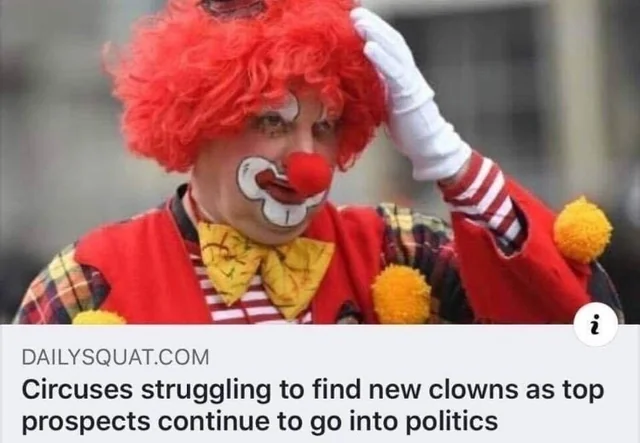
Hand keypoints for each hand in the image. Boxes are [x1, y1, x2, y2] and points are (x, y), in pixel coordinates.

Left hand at [350, 7, 470, 180]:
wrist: (428, 147)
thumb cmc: (407, 128)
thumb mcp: (387, 102)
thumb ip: (377, 87)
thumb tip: (356, 77)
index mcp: (402, 74)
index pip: (389, 45)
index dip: (375, 30)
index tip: (356, 18)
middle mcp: (409, 73)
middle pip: (392, 41)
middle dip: (374, 25)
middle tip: (355, 12)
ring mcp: (411, 83)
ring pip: (395, 51)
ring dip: (376, 34)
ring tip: (359, 22)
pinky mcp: (409, 96)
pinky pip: (395, 73)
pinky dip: (382, 59)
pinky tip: (369, 48)